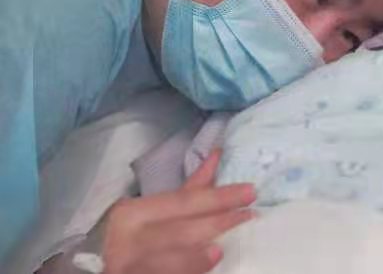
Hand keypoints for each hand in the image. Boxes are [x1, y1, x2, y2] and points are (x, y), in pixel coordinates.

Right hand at [98, 148, 255, 273]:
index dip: (218, 197)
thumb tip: (218, 155)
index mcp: (133, 213)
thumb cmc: (134, 236)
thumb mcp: (157, 210)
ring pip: (166, 261)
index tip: (250, 191)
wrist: (98, 272)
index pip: (184, 202)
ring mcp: (127, 266)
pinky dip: (185, 273)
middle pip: (179, 230)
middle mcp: (127, 239)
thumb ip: (189, 189)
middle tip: (249, 215)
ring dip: (195, 258)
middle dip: (216, 223)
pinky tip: (207, 267)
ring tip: (221, 249)